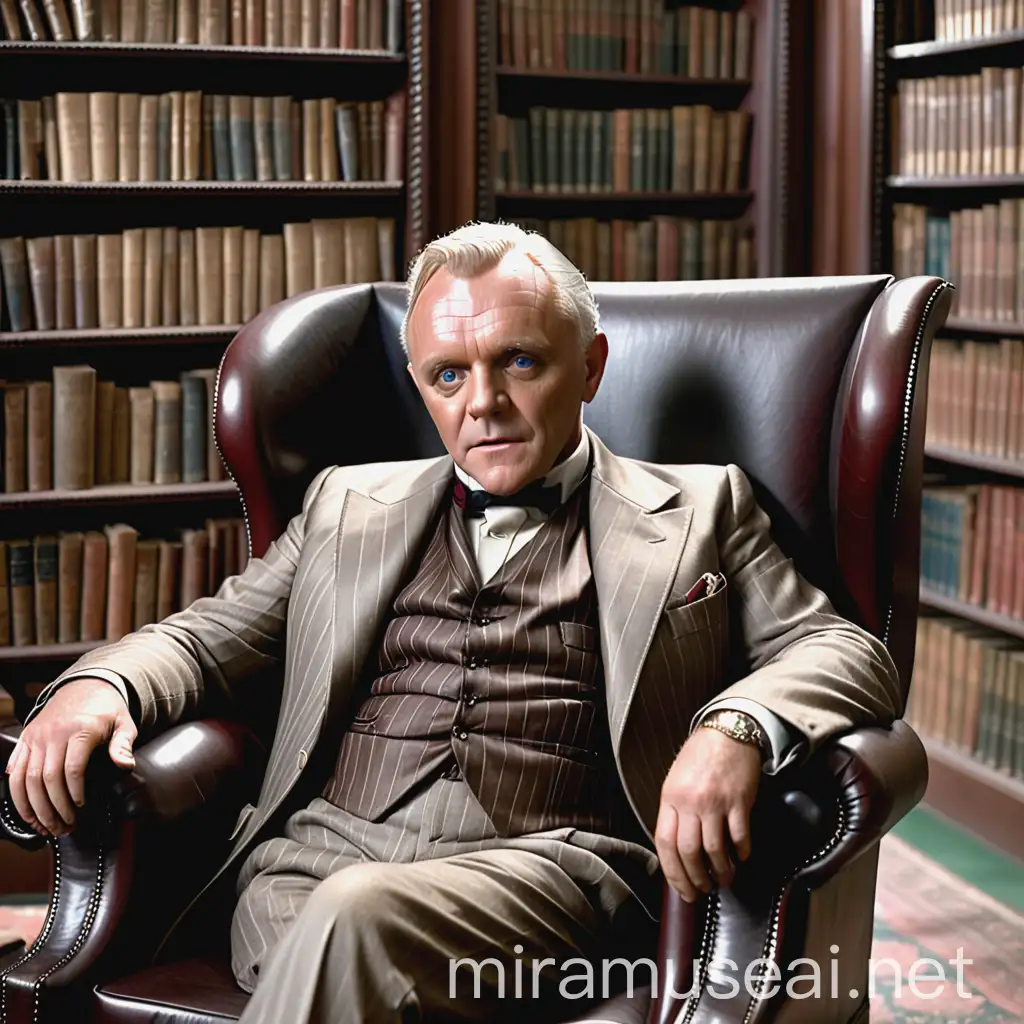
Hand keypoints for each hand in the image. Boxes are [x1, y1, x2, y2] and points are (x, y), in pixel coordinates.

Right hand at [4, 677, 136, 836]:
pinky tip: (28, 813)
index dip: (74, 792)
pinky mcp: (25, 740)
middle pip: (47, 778)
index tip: (81, 807)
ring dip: (34, 808)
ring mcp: (36, 737)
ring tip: (47, 826)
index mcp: (80, 729)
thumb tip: (125, 766)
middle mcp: (53, 733)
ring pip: (27, 778)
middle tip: (64, 827)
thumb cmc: (107, 709)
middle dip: (54, 808)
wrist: (85, 685)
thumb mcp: (124, 723)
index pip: (72, 768)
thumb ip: (124, 745)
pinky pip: (14, 772)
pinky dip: (17, 796)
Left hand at [655, 726, 760, 901]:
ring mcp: (715, 802)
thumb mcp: (676, 780)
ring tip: (724, 880)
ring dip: (720, 871)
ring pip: (714, 850)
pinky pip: (739, 836)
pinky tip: (741, 857)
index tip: (682, 888)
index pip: (665, 843)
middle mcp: (690, 802)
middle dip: (695, 878)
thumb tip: (678, 850)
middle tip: (703, 890)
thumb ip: (675, 811)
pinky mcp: (739, 801)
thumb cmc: (700, 757)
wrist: (728, 732)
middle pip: (688, 851)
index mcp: (670, 797)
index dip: (673, 872)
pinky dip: (741, 852)